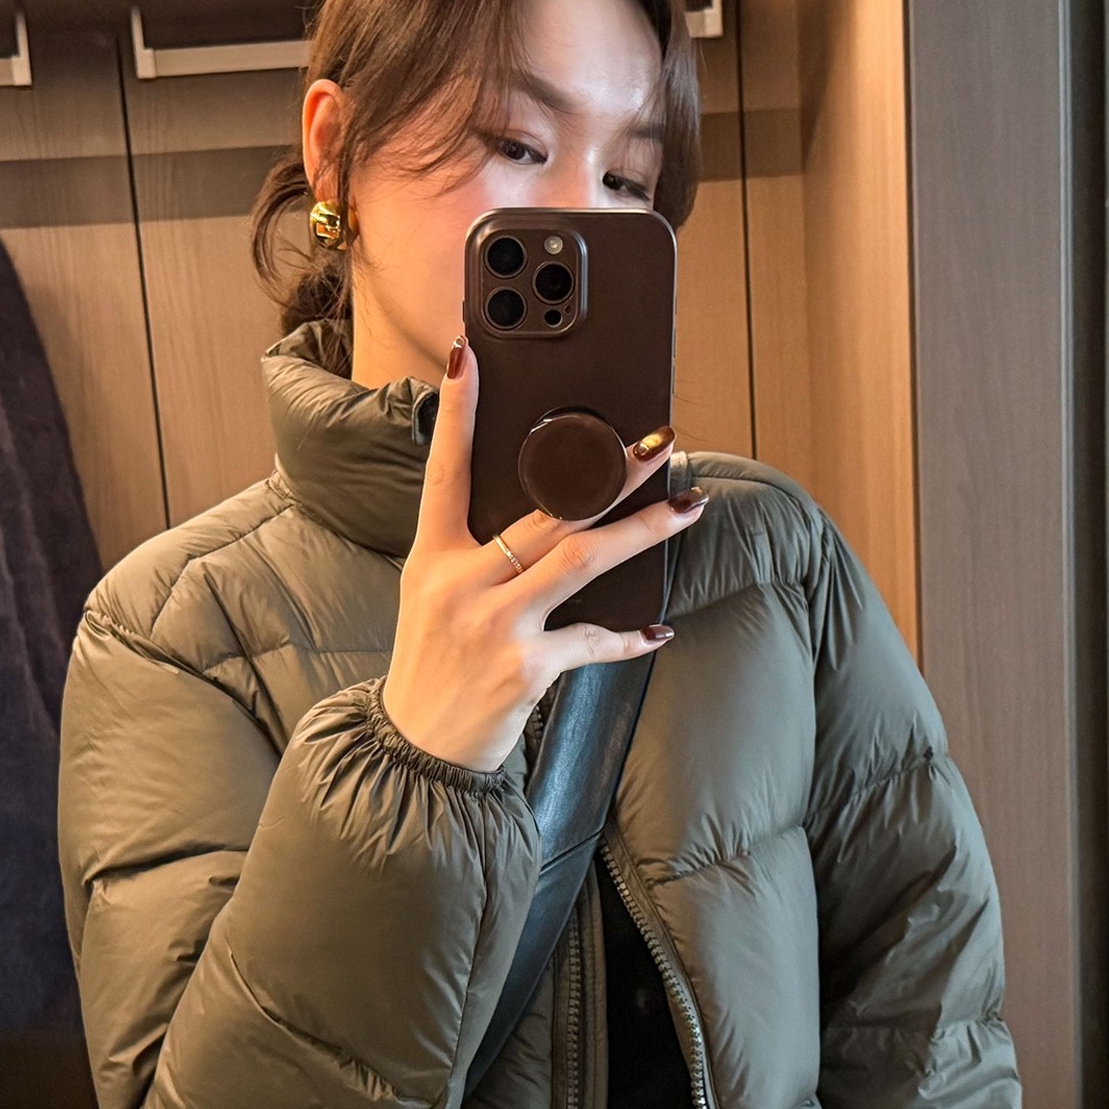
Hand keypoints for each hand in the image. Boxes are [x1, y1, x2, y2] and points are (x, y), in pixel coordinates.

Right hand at [381, 336, 705, 773]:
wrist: (418, 751)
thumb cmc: (433, 669)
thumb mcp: (433, 600)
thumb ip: (475, 556)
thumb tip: (545, 515)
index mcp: (433, 558)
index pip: (443, 471)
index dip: (456, 414)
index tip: (468, 358)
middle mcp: (461, 583)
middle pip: (547, 510)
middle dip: (609, 471)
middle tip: (658, 440)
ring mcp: (494, 624)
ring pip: (582, 559)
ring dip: (645, 531)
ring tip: (690, 505)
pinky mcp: (525, 668)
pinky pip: (593, 640)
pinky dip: (629, 638)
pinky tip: (659, 631)